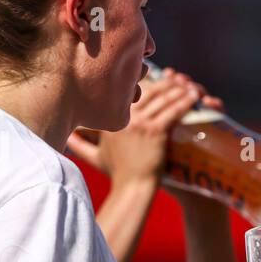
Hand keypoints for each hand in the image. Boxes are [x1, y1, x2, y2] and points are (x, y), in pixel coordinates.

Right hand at [65, 67, 222, 180]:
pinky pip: (173, 110)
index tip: (156, 74)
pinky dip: (185, 101)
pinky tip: (193, 95)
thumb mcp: (94, 156)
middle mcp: (123, 116)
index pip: (128, 91)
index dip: (144, 80)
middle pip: (147, 89)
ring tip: (189, 84)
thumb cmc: (117, 173)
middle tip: (178, 77)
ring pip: (162, 98)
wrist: (132, 187)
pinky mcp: (155, 132)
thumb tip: (67, 138)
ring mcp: (139, 123)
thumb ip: (80, 145)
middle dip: (165, 81)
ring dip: (178, 88)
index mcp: (110, 117)